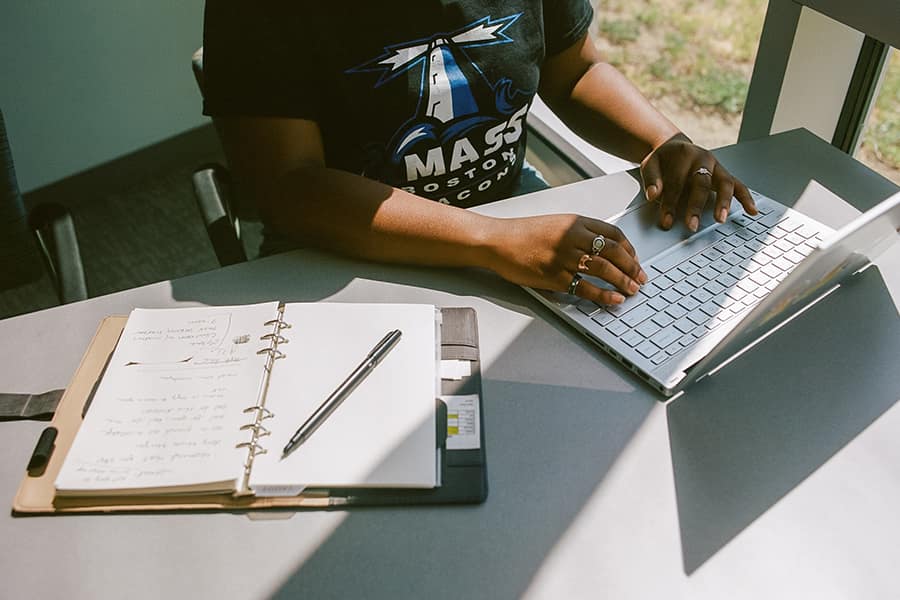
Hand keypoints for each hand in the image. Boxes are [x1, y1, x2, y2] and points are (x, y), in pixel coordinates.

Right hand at [485, 213, 646, 304]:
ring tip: (632, 290)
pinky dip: (603, 295)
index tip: (635, 260)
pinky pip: (586, 288)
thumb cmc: (523, 234)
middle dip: (632, 267)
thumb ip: (578, 234)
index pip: (614, 234)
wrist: (498, 241)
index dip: (629, 249)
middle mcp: (573, 238)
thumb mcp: (555, 224)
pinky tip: (613, 300)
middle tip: (640, 279)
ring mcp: (564, 257)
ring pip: (604, 270)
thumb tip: (601, 251)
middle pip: (614, 252)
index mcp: (575, 222)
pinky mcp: (554, 276)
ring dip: (623, 281)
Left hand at [640, 133, 756, 231]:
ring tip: (721, 219)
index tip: (666, 221)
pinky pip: (739, 186)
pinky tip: (752, 211)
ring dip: (724, 202)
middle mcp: (704, 158)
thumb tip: (653, 195)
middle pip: (701, 183)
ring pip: (724, 183)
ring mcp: (717, 167)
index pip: (677, 182)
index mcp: (684, 154)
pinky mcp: (724, 175)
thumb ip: (652, 179)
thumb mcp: (650, 164)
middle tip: (692, 225)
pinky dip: (746, 198)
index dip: (670, 203)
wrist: (675, 147)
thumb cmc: (664, 159)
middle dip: (696, 206)